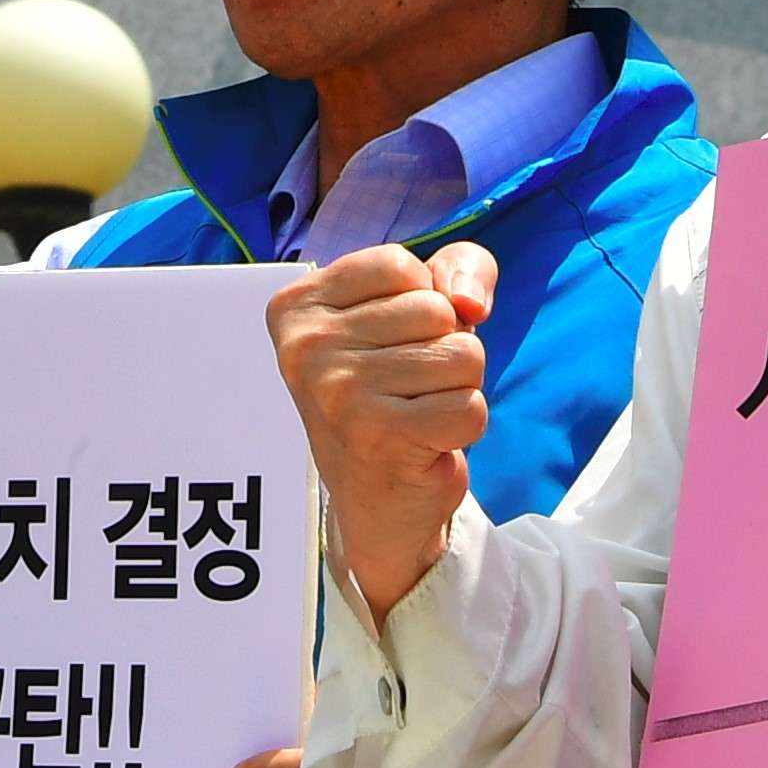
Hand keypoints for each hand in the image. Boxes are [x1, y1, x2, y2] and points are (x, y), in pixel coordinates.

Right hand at [272, 243, 495, 619]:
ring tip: (416, 412)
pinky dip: (463, 426)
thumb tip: (469, 303)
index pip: (400, 266)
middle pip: (436, 310)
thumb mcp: (420, 305)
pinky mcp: (378, 436)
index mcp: (298, 307)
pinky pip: (470, 406)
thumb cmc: (398, 390)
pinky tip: (426, 441)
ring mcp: (338, 392)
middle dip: (443, 348)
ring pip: (462, 355)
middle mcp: (306, 346)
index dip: (420, 301)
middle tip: (406, 388)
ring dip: (457, 388)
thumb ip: (459, 266)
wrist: (376, 501)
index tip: (387, 343)